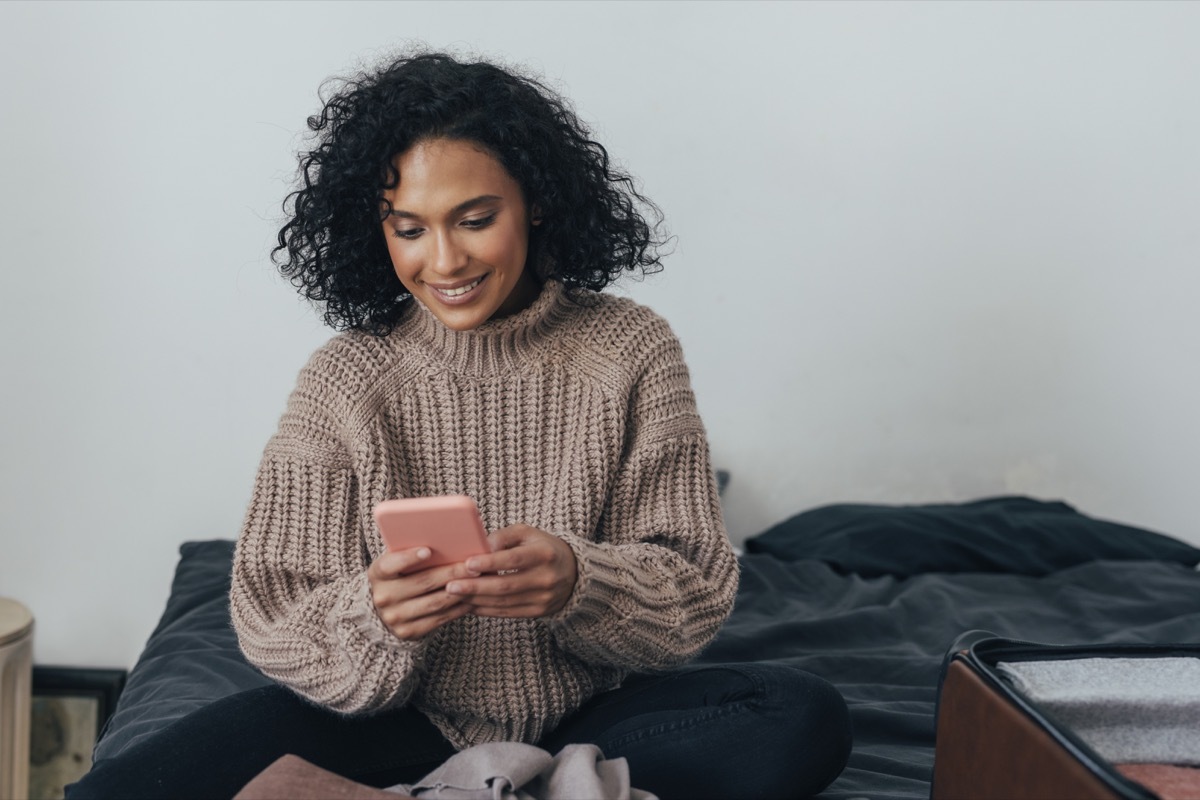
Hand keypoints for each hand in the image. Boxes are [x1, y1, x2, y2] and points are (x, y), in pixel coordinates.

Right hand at [367, 547, 478, 640]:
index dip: (408, 558)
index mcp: (377, 574)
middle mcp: (383, 596)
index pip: (390, 564)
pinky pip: (439, 619)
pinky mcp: (408, 632)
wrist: (380, 612)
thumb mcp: (395, 563)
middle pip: (423, 582)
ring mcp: (395, 617)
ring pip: (435, 602)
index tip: (428, 550)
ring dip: (459, 590)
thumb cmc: (397, 577)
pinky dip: (457, 608)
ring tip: (477, 580)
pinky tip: (470, 598)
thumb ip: (410, 552)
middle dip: (451, 572)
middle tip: (473, 565)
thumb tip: (446, 539)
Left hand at [445, 525, 577, 617]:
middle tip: (451, 585)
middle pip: (506, 585)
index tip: (468, 563)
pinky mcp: (538, 612)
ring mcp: (543, 598)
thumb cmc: (542, 548)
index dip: (491, 562)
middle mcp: (546, 578)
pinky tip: (469, 605)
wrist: (572, 573)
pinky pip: (507, 612)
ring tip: (454, 595)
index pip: (514, 559)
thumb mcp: (528, 533)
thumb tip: (481, 547)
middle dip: (476, 586)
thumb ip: (504, 536)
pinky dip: (486, 610)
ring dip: (476, 600)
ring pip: (504, 602)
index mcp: (545, 554)